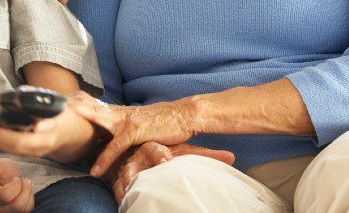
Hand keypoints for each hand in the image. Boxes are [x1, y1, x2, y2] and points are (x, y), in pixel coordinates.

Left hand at [0, 104, 76, 158]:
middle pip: (19, 143)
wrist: (68, 134)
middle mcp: (43, 144)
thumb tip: (26, 91)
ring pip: (11, 149)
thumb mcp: (59, 106)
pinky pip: (9, 149)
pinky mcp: (27, 153)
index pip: (46, 130)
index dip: (41, 127)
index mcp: (53, 130)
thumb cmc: (61, 116)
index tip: (36, 125)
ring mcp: (35, 152)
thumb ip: (44, 100)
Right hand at [0, 157, 33, 212]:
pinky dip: (29, 199)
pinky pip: (26, 210)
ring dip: (27, 194)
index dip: (15, 185)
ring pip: (22, 209)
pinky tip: (24, 191)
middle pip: (16, 205)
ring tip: (24, 184)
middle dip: (24, 190)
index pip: (5, 196)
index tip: (15, 178)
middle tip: (21, 180)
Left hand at [67, 91, 197, 177]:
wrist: (185, 114)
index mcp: (117, 110)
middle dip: (68, 109)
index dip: (73, 104)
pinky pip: (115, 147)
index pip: (90, 104)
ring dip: (77, 127)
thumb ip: (122, 124)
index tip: (56, 105)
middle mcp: (118, 112)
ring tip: (58, 131)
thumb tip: (111, 131)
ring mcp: (125, 120)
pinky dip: (104, 159)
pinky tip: (95, 170)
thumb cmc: (163, 120)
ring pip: (95, 121)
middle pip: (87, 108)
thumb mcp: (138, 120)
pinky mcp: (135, 131)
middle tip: (47, 111)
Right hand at [105, 142, 234, 203]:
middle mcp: (137, 156)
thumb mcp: (183, 150)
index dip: (160, 155)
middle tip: (135, 182)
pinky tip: (123, 202)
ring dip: (125, 187)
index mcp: (154, 147)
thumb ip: (205, 154)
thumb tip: (232, 156)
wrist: (133, 147)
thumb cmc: (163, 150)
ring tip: (127, 196)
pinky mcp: (117, 178)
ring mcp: (126, 168)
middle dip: (133, 173)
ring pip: (123, 178)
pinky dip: (120, 195)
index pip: (157, 149)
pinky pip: (117, 187)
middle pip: (135, 165)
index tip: (166, 161)